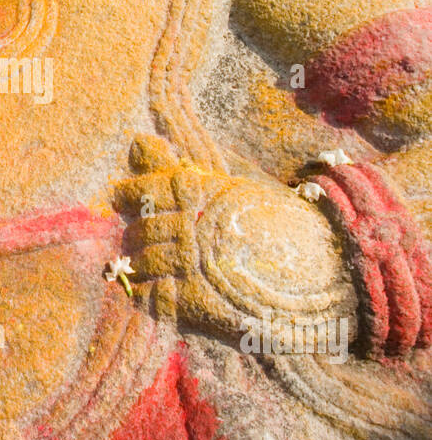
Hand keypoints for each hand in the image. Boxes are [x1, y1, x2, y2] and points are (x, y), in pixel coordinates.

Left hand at [113, 135, 354, 344]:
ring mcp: (197, 263)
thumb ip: (180, 168)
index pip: (152, 187)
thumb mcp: (231, 185)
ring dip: (138, 264)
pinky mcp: (198, 299)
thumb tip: (136, 140)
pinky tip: (149, 290)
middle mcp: (197, 224)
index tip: (118, 195)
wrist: (322, 269)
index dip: (130, 192)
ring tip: (141, 265)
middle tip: (134, 238)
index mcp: (207, 192)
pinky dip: (147, 292)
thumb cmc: (276, 223)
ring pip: (145, 261)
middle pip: (143, 228)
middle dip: (135, 235)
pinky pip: (155, 295)